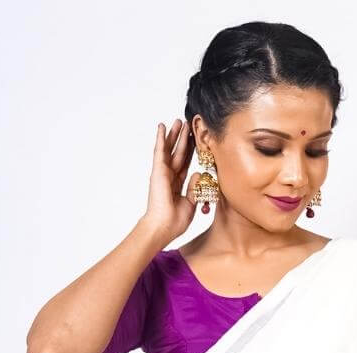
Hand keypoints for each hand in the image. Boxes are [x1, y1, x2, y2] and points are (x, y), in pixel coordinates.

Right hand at [143, 119, 201, 243]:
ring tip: (177, 121)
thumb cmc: (175, 221)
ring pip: (170, 149)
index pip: (185, 163)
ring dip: (174, 134)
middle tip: (187, 124)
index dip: (191, 151)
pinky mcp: (158, 171)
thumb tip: (198, 174)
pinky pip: (160, 151)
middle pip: (178, 153)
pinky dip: (161, 138)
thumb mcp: (191, 203)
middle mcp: (169, 176)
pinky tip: (162, 127)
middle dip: (183, 138)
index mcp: (177, 184)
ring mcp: (163, 173)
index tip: (195, 139)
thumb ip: (195, 189)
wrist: (163, 227)